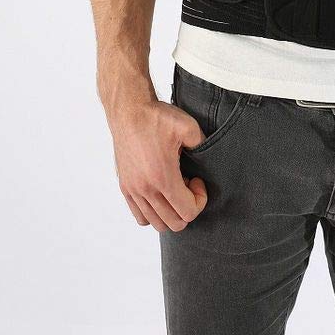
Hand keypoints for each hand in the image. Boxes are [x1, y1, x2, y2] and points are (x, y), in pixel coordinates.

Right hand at [109, 96, 211, 232]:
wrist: (128, 111)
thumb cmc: (156, 117)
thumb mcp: (188, 126)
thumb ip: (203, 144)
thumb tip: (208, 156)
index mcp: (163, 178)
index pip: (187, 213)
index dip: (200, 200)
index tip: (197, 180)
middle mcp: (145, 189)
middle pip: (174, 223)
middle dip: (187, 208)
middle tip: (188, 184)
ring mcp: (133, 190)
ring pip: (156, 223)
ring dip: (171, 212)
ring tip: (174, 187)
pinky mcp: (125, 187)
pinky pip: (140, 216)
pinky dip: (153, 213)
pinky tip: (160, 190)